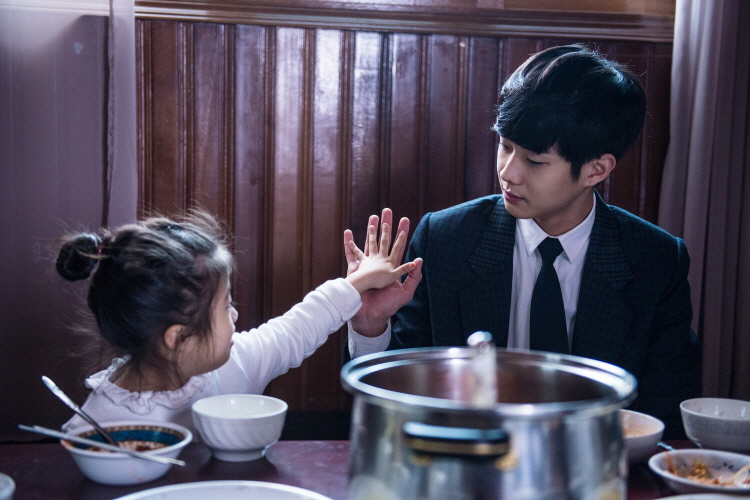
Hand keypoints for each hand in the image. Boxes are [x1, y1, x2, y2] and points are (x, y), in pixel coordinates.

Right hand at [344, 209, 422, 336]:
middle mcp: (380, 265)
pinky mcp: (356, 270)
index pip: (399, 246)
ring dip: (370, 229)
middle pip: (384, 240)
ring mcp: (367, 266)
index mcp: (392, 269)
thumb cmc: (388, 306)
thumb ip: (413, 277)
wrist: (370, 315)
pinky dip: (349, 243)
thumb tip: (418, 260)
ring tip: (372, 216)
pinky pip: (351, 254)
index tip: (404, 220)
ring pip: (368, 243)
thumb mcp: (406, 293)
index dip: (402, 233)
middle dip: (386, 225)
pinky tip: (349, 232)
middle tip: (387, 211)